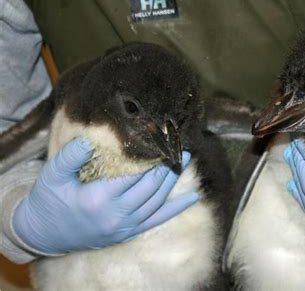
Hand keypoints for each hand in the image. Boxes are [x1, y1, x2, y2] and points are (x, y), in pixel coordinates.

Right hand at [13, 137, 198, 253]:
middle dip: (167, 164)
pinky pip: (157, 219)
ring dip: (173, 179)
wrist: (44, 234)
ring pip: (157, 200)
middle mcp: (116, 214)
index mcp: (99, 198)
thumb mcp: (52, 175)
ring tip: (185, 159)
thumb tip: (91, 140)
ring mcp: (124, 226)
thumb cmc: (49, 200)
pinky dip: (176, 208)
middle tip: (179, 144)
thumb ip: (71, 156)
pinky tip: (192, 198)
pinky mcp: (127, 233)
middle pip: (151, 186)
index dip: (151, 155)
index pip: (134, 172)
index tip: (161, 138)